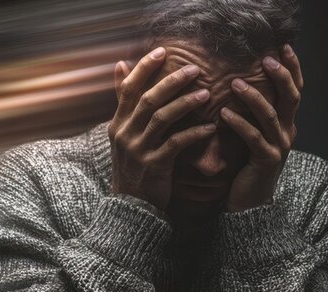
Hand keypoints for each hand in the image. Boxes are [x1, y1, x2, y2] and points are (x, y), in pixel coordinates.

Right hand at [109, 47, 214, 210]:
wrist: (130, 204)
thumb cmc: (133, 163)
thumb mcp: (123, 132)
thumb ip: (124, 101)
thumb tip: (120, 65)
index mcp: (118, 123)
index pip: (128, 88)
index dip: (144, 68)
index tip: (162, 51)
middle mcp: (125, 133)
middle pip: (148, 100)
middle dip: (172, 81)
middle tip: (195, 69)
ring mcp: (138, 150)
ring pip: (162, 119)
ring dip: (186, 103)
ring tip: (206, 94)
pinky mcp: (154, 165)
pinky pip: (176, 144)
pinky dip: (194, 133)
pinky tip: (210, 128)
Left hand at [221, 44, 303, 211]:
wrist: (250, 205)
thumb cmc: (247, 167)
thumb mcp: (254, 137)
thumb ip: (253, 115)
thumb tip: (238, 85)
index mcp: (286, 124)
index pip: (294, 91)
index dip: (293, 69)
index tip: (283, 47)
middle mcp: (287, 132)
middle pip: (291, 98)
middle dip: (281, 76)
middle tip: (267, 59)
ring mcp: (278, 147)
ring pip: (270, 115)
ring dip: (253, 96)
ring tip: (235, 83)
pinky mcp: (265, 161)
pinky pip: (253, 138)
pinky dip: (239, 123)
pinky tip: (224, 113)